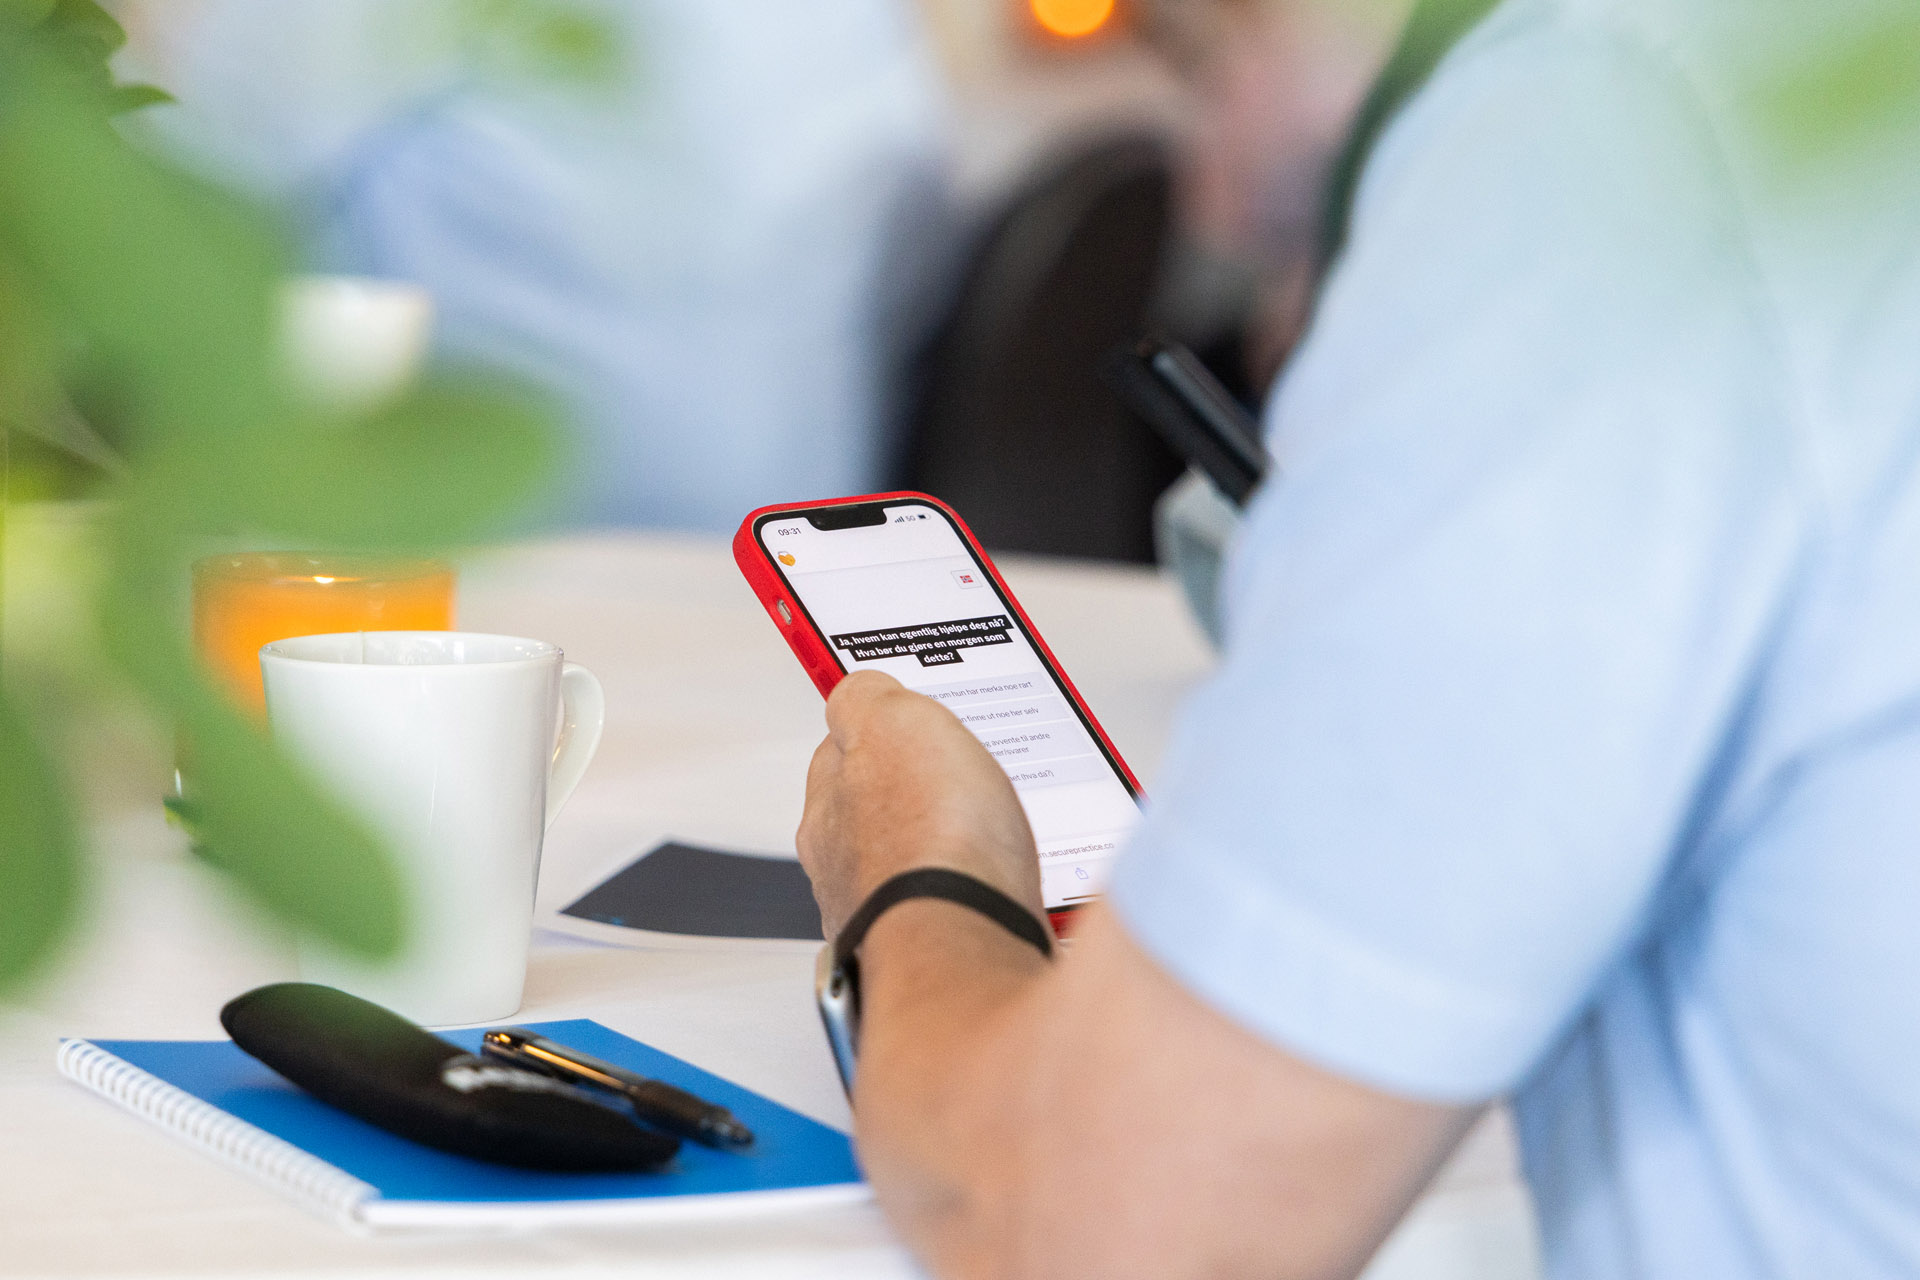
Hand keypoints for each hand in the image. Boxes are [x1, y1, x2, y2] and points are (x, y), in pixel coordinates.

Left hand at [797, 671, 1042, 938]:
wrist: (967, 948)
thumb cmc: (928, 839)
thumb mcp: (889, 718)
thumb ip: (865, 697)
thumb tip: (859, 691)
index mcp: (828, 808)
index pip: (844, 752)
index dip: (885, 732)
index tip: (914, 725)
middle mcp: (850, 871)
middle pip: (888, 814)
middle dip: (927, 798)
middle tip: (973, 778)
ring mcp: (896, 916)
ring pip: (931, 867)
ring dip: (964, 849)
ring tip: (1005, 834)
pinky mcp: (948, 956)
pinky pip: (974, 911)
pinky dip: (994, 896)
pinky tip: (1020, 885)